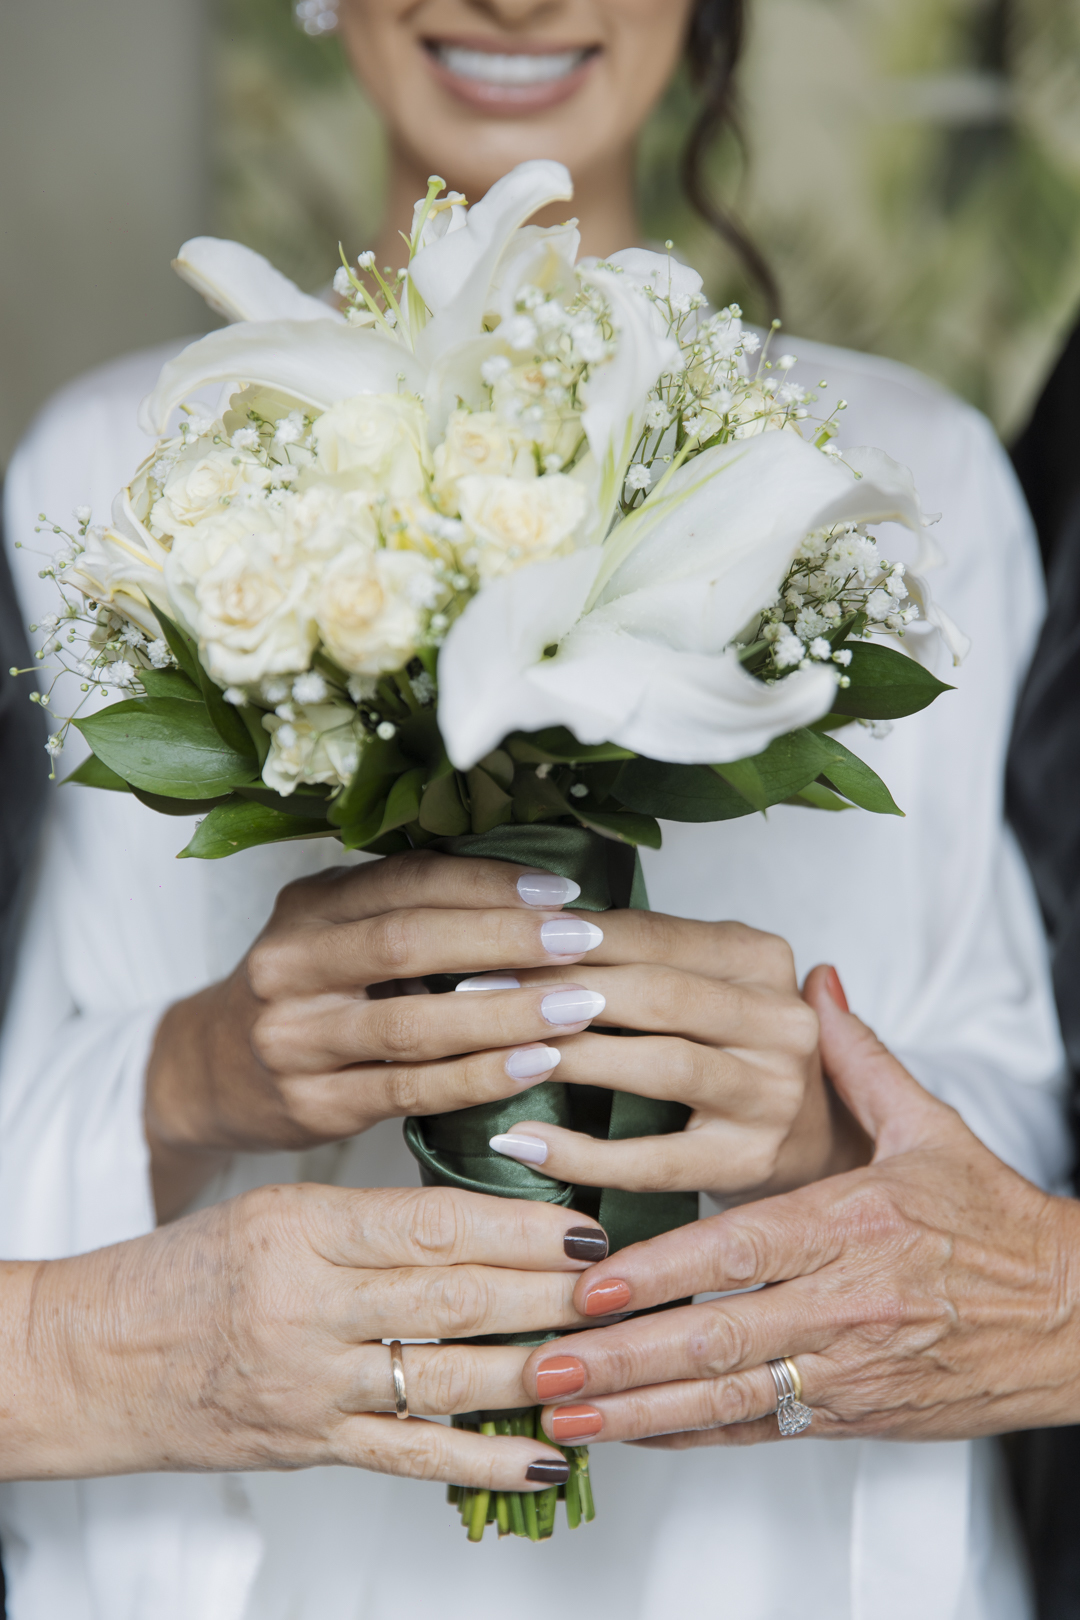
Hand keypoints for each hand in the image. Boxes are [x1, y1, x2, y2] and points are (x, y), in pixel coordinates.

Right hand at [0, 1184, 601, 1483]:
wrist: (86, 1358)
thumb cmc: (181, 1273)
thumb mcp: (272, 1211)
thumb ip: (369, 1218)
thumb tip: (482, 1221)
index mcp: (301, 1226)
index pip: (434, 1223)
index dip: (520, 1227)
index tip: (583, 1225)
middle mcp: (307, 1303)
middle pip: (455, 1296)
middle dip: (550, 1293)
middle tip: (622, 1285)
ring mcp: (309, 1382)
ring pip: (445, 1374)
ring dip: (536, 1369)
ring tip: (605, 1357)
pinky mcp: (309, 1445)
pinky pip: (411, 1457)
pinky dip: (483, 1458)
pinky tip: (545, 1456)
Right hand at [146, 850, 609, 1217]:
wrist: (208, 1072)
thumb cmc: (304, 991)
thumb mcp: (332, 931)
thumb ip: (404, 908)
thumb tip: (531, 889)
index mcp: (307, 906)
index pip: (407, 880)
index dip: (488, 882)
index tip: (561, 891)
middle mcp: (290, 965)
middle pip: (407, 943)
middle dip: (505, 939)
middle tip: (583, 941)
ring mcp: (295, 1039)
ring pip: (411, 1024)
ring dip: (505, 1014)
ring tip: (578, 1006)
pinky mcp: (313, 1105)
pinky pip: (410, 1090)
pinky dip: (480, 1078)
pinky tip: (537, 1065)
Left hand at [484, 926, 868, 1204]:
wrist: (814, 1136)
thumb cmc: (733, 1047)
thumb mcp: (709, 983)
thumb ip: (645, 955)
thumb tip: (530, 923)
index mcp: (762, 957)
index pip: (654, 934)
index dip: (571, 938)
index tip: (495, 941)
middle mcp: (780, 1020)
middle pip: (657, 994)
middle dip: (560, 992)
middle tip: (480, 996)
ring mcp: (772, 1094)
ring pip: (659, 1066)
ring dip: (570, 1058)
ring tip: (498, 1055)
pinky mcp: (750, 1161)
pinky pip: (654, 1159)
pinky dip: (582, 1152)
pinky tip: (524, 1142)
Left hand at [514, 968, 1079, 1447]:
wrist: (1073, 1317)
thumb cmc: (995, 1222)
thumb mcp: (929, 1127)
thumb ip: (858, 1060)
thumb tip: (818, 986)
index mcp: (854, 1224)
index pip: (741, 1248)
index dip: (662, 1270)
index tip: (592, 1284)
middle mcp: (845, 1302)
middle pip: (718, 1336)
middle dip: (622, 1357)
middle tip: (544, 1364)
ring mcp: (845, 1368)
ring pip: (728, 1398)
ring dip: (638, 1411)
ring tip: (563, 1416)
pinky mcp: (852, 1415)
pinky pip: (760, 1431)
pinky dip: (691, 1437)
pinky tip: (632, 1436)